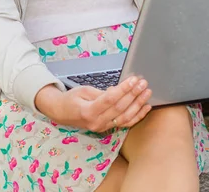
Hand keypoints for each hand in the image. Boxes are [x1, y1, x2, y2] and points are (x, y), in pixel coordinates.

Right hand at [35, 76, 151, 130]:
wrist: (61, 113)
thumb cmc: (71, 99)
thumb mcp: (83, 90)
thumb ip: (102, 93)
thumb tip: (118, 90)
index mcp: (88, 112)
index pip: (110, 100)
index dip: (123, 89)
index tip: (133, 79)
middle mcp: (96, 123)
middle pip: (119, 108)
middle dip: (133, 94)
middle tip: (143, 83)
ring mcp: (102, 128)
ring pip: (125, 118)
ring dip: (138, 104)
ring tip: (147, 92)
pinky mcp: (107, 129)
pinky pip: (125, 124)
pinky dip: (137, 116)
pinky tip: (146, 107)